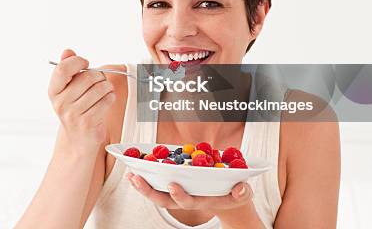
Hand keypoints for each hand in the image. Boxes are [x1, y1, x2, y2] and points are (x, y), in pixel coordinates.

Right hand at [48, 49, 115, 150]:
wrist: (77, 141)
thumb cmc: (75, 110)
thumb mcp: (67, 90)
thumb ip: (67, 69)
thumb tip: (67, 51)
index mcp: (53, 91)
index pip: (62, 69)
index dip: (77, 62)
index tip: (85, 63)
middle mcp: (61, 103)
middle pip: (87, 77)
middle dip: (98, 76)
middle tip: (99, 81)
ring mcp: (73, 114)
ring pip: (100, 88)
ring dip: (107, 87)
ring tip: (104, 91)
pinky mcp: (88, 123)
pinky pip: (106, 100)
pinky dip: (110, 97)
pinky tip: (106, 100)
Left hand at [126, 172, 252, 212]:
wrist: (227, 197)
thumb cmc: (234, 192)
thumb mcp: (242, 192)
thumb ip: (242, 191)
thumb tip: (241, 189)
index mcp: (202, 200)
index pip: (188, 201)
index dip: (179, 195)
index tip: (172, 185)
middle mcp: (187, 199)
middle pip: (164, 200)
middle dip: (150, 191)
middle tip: (137, 178)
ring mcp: (178, 194)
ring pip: (156, 194)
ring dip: (142, 185)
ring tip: (130, 174)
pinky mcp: (172, 187)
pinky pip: (156, 185)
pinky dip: (144, 178)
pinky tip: (132, 169)